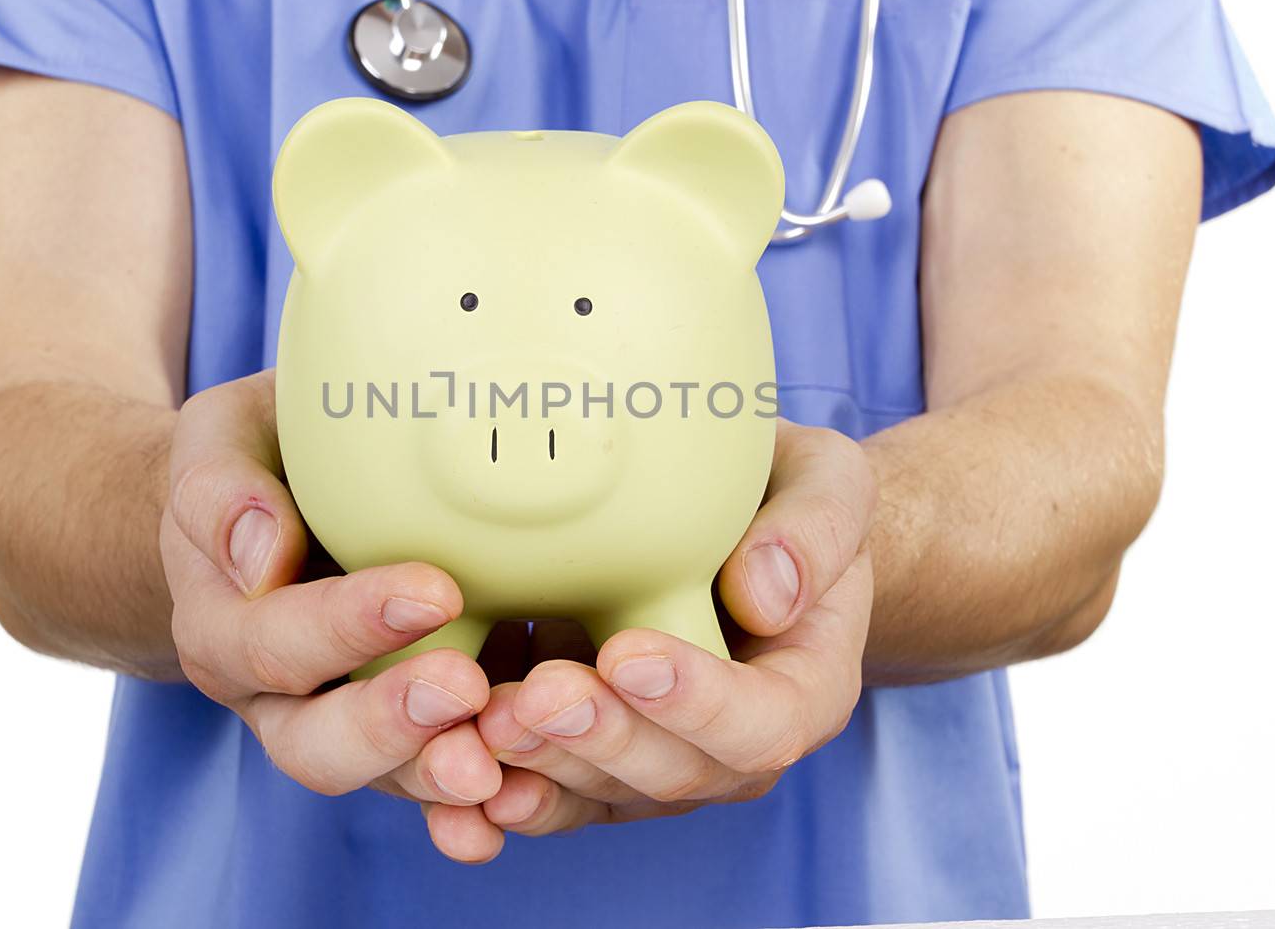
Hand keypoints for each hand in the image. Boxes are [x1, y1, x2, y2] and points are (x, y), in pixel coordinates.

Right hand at [161, 371, 504, 859]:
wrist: (279, 495)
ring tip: (501, 766)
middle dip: (391, 723)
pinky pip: (436, 788)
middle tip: (465, 691)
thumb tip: (260, 552)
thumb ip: (223, 491)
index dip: (348, 626)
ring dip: (441, 776)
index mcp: (222, 624)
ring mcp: (343, 725)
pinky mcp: (409, 735)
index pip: (274, 641)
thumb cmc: (261, 451)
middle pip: (315, 744)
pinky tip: (526, 798)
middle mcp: (273, 697)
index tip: (435, 591)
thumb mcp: (224, 439)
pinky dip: (478, 804)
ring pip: (384, 777)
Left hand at [471, 421, 874, 836]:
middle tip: (535, 694)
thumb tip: (764, 595)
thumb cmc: (786, 498)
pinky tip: (447, 766)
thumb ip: (815, 530)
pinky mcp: (587, 752)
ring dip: (536, 765)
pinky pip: (543, 787)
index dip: (697, 703)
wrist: (736, 523)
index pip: (762, 725)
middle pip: (670, 774)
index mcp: (804, 691)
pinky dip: (496, 785)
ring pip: (596, 791)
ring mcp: (654, 759)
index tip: (630, 652)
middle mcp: (729, 747)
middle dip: (598, 738)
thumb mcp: (826, 483)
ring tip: (477, 724)